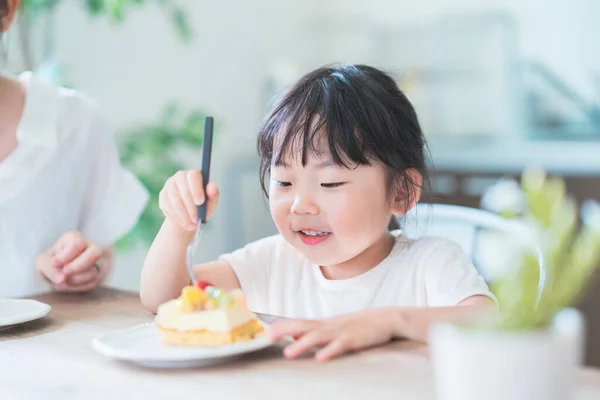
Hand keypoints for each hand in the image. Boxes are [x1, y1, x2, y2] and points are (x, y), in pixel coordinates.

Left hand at [36, 231, 107, 291]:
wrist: (51, 275)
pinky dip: (77, 287)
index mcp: (74, 238)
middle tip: (64, 272)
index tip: (55, 263)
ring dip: (75, 279)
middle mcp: (89, 247)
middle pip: (96, 252)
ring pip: (93, 271)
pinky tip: (67, 285)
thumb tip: (62, 279)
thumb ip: (49, 268)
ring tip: (62, 280)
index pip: (78, 243)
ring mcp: (95, 263)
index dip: (67, 255)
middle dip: (78, 266)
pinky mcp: (95, 277)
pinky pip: (91, 283)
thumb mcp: (42, 262)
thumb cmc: (48, 263)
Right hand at [158, 170, 219, 231]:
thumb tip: (212, 186)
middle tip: (196, 220)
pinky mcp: (163, 194)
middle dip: (191, 207)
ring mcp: (170, 184)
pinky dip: (176, 217)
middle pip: (184, 189)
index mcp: (195, 175)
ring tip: (191, 225)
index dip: (196, 189)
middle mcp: (181, 176)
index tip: (200, 202)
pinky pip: (167, 206)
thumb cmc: (203, 206)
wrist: (189, 216)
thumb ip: (213, 194)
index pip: (194, 176)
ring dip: (184, 215)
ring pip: (175, 199)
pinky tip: (183, 223)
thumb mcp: (211, 203)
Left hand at [266, 309, 397, 361]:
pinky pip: (340, 345)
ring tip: (288, 353)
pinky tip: (321, 358)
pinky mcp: (354, 339)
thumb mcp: (333, 328)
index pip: (298, 323)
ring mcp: (341, 332)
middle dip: (284, 330)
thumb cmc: (357, 325)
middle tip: (267, 336)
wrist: (385, 319)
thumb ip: (313, 331)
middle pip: (302, 325)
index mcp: (322, 324)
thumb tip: (292, 334)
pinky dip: (330, 351)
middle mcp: (328, 326)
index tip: (264, 331)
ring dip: (302, 343)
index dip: (281, 326)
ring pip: (318, 336)